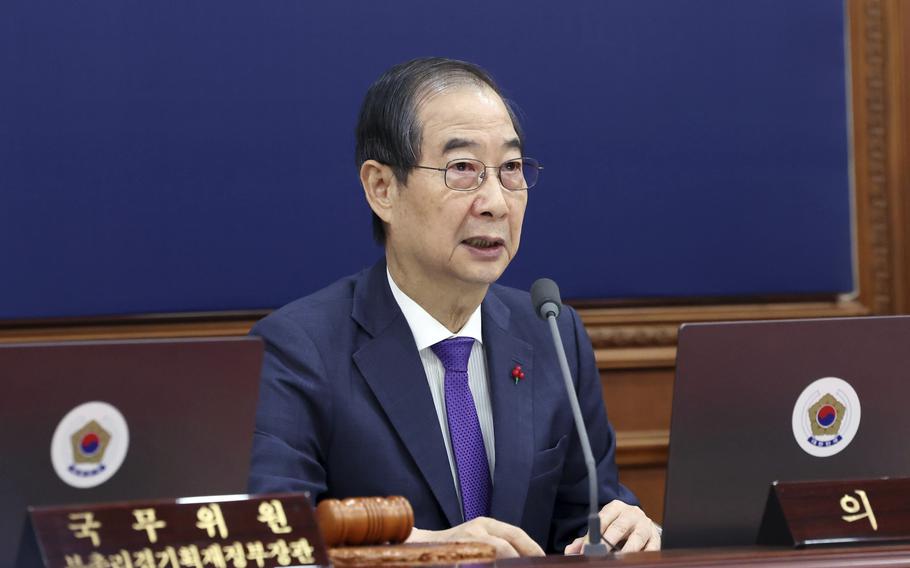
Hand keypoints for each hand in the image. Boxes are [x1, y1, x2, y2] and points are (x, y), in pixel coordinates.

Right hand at [406, 517, 544, 558]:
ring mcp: (463, 543)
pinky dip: (486, 565)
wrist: (420, 546)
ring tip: (518, 567)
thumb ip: (501, 545)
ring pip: (494, 551)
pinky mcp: (453, 555)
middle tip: (530, 567)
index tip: (542, 560)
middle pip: (506, 546)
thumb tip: (529, 557)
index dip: (532, 548)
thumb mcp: (480, 538)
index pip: (516, 534)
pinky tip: (486, 567)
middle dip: (521, 560)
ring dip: (507, 562)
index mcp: (486, 524)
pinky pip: (474, 563)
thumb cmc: (457, 545)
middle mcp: (475, 530)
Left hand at [564, 500, 660, 553]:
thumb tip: (571, 551)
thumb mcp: (602, 527)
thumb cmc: (617, 526)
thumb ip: (585, 539)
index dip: (593, 535)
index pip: (603, 519)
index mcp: (616, 507)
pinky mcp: (656, 538)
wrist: (640, 523)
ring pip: (636, 538)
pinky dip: (644, 555)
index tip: (586, 549)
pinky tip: (633, 559)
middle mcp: (631, 514)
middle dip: (607, 543)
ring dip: (626, 551)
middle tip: (599, 555)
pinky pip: (652, 548)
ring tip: (617, 559)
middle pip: (619, 527)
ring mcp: (645, 525)